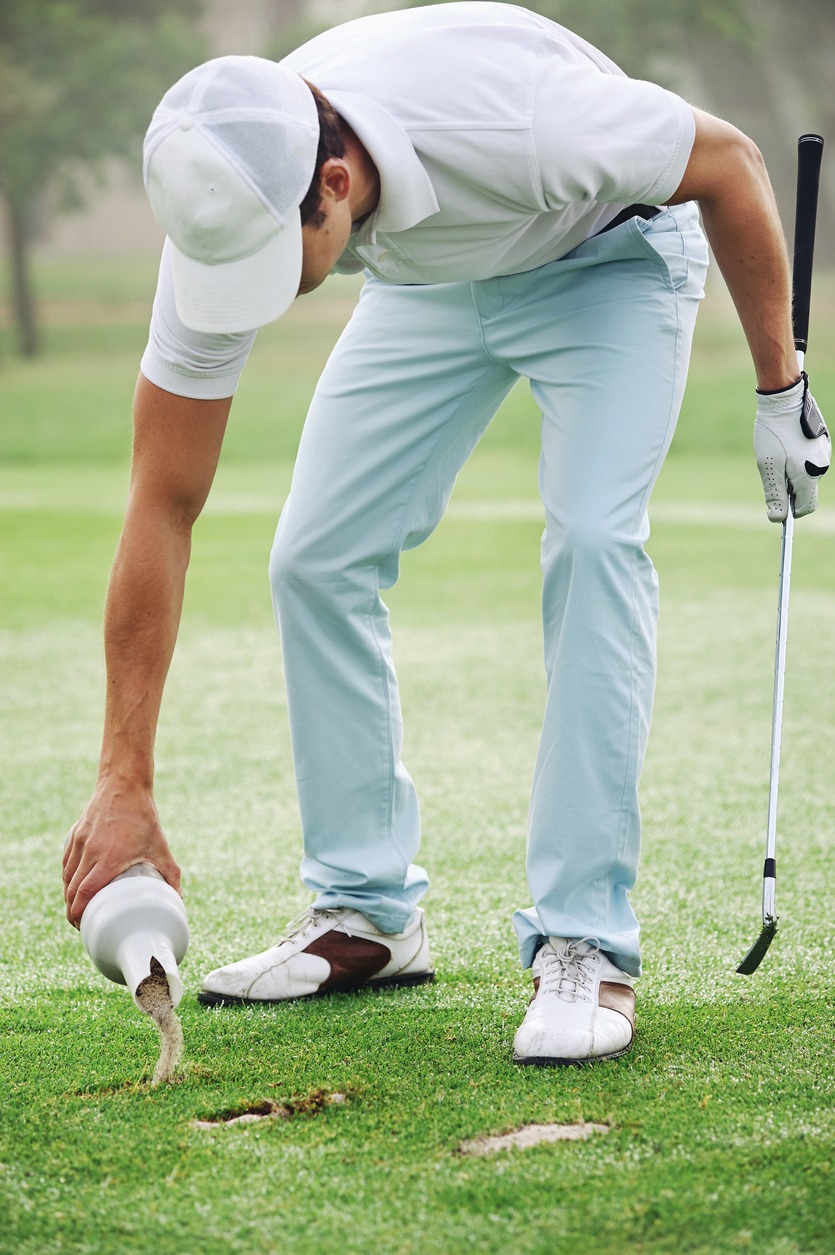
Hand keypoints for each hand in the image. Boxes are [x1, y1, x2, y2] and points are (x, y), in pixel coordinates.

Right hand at [62, 780, 180, 927]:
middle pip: (72, 890)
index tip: (82, 926)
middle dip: (72, 911)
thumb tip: (179, 899)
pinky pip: (66, 862)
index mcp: (109, 858)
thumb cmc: (143, 817)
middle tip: (81, 923)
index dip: (79, 914)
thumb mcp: (161, 847)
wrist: (124, 785)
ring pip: (66, 877)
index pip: (85, 894)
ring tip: (76, 908)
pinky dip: (67, 877)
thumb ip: (171, 874)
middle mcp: (90, 852)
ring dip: (68, 896)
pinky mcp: (74, 835)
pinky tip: (72, 885)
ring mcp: (79, 842)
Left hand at [754, 373, 829, 521]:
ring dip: (792, 474)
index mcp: (809, 475)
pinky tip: (786, 446)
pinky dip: (798, 461)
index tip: (776, 505)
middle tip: (772, 472)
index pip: (805, 507)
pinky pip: (810, 460)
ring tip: (778, 455)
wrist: (785, 399)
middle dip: (789, 489)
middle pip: (806, 491)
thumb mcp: (768, 466)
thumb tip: (776, 518)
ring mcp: (824, 453)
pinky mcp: (822, 443)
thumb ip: (774, 493)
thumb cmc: (774, 433)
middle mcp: (821, 466)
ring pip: (807, 475)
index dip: (790, 511)